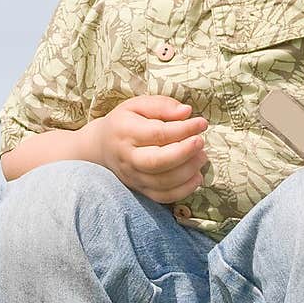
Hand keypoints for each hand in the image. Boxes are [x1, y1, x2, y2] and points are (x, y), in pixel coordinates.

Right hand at [93, 96, 208, 203]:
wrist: (102, 147)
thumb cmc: (125, 122)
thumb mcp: (138, 105)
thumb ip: (161, 106)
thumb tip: (186, 112)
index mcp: (125, 132)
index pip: (157, 133)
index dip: (184, 129)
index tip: (201, 123)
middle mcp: (127, 158)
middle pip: (157, 162)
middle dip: (185, 152)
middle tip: (201, 142)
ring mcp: (133, 177)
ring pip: (163, 182)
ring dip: (188, 171)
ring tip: (202, 156)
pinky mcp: (141, 190)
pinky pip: (164, 197)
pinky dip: (184, 190)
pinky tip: (196, 176)